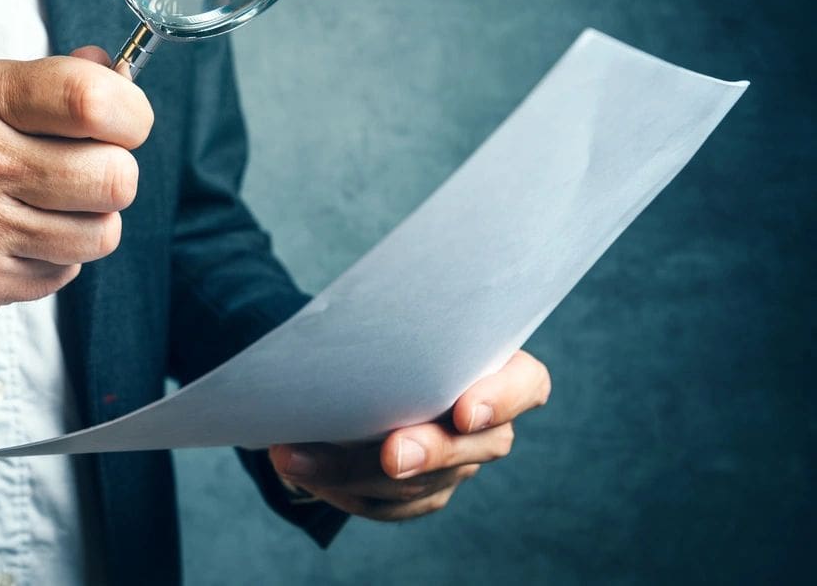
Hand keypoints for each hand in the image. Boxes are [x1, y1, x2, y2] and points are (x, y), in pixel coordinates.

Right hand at [0, 46, 151, 327]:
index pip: (91, 100)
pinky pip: (66, 271)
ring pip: (102, 233)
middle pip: (115, 177)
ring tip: (50, 210)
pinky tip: (18, 240)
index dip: (132, 115)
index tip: (126, 123)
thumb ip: (49, 82)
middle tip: (86, 173)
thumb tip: (116, 74)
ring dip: (89, 224)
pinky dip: (54, 259)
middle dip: (115, 176)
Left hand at [268, 350, 550, 520]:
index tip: (465, 410)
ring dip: (352, 472)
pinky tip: (300, 469)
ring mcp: (458, 463)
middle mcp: (487, 423)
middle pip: (476, 446)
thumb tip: (339, 326)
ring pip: (421, 483)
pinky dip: (340, 488)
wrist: (363, 365)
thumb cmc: (387, 328)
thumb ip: (392, 322)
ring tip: (294, 457)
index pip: (526, 384)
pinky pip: (388, 505)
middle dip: (429, 452)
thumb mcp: (394, 314)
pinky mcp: (424, 493)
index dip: (503, 399)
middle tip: (391, 455)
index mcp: (497, 365)